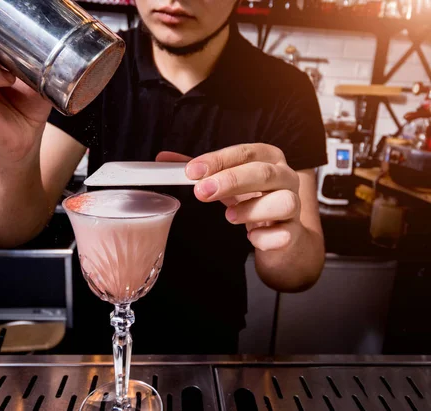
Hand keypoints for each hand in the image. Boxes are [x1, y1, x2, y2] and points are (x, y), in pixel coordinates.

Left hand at [156, 144, 301, 251]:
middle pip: (263, 173)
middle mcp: (285, 177)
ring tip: (230, 216)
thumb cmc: (253, 198)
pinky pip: (283, 234)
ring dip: (251, 209)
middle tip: (201, 192)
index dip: (218, 160)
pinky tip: (251, 236)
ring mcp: (294, 205)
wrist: (281, 232)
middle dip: (230, 181)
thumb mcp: (227, 180)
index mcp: (268, 158)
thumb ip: (200, 171)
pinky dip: (264, 237)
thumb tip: (164, 161)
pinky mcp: (294, 232)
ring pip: (283, 202)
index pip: (244, 152)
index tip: (192, 171)